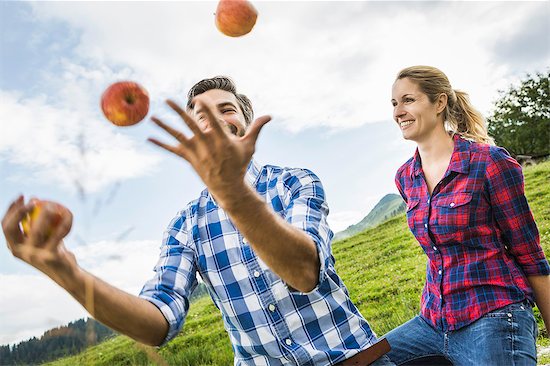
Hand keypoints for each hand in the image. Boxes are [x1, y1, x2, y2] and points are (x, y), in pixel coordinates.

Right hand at [2, 196, 75, 276]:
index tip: (22, 196)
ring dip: (45, 213)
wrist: (67, 273)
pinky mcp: (49, 257)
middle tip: (33, 200)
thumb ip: (36, 221)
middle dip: (19, 211)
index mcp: (14, 247)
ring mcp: (33, 256)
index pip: (6, 226)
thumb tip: (34, 198)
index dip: (11, 209)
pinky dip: (64, 222)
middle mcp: (19, 252)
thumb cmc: (54, 250)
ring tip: (54, 205)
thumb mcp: (43, 236)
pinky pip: (57, 234)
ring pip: (36, 229)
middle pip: (11, 228)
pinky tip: (68, 214)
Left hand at [148, 97, 270, 207]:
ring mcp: (196, 152)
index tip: (198, 98)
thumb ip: (256, 128)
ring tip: (152, 117)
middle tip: (167, 99)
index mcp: (221, 138)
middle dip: (178, 111)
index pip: (211, 119)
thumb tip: (270, 116)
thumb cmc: (239, 164)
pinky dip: (160, 144)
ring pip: (177, 136)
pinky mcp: (189, 159)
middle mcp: (206, 144)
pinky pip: (172, 150)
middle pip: (190, 124)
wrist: (228, 186)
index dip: (204, 107)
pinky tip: (149, 138)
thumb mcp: (249, 146)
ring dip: (164, 126)